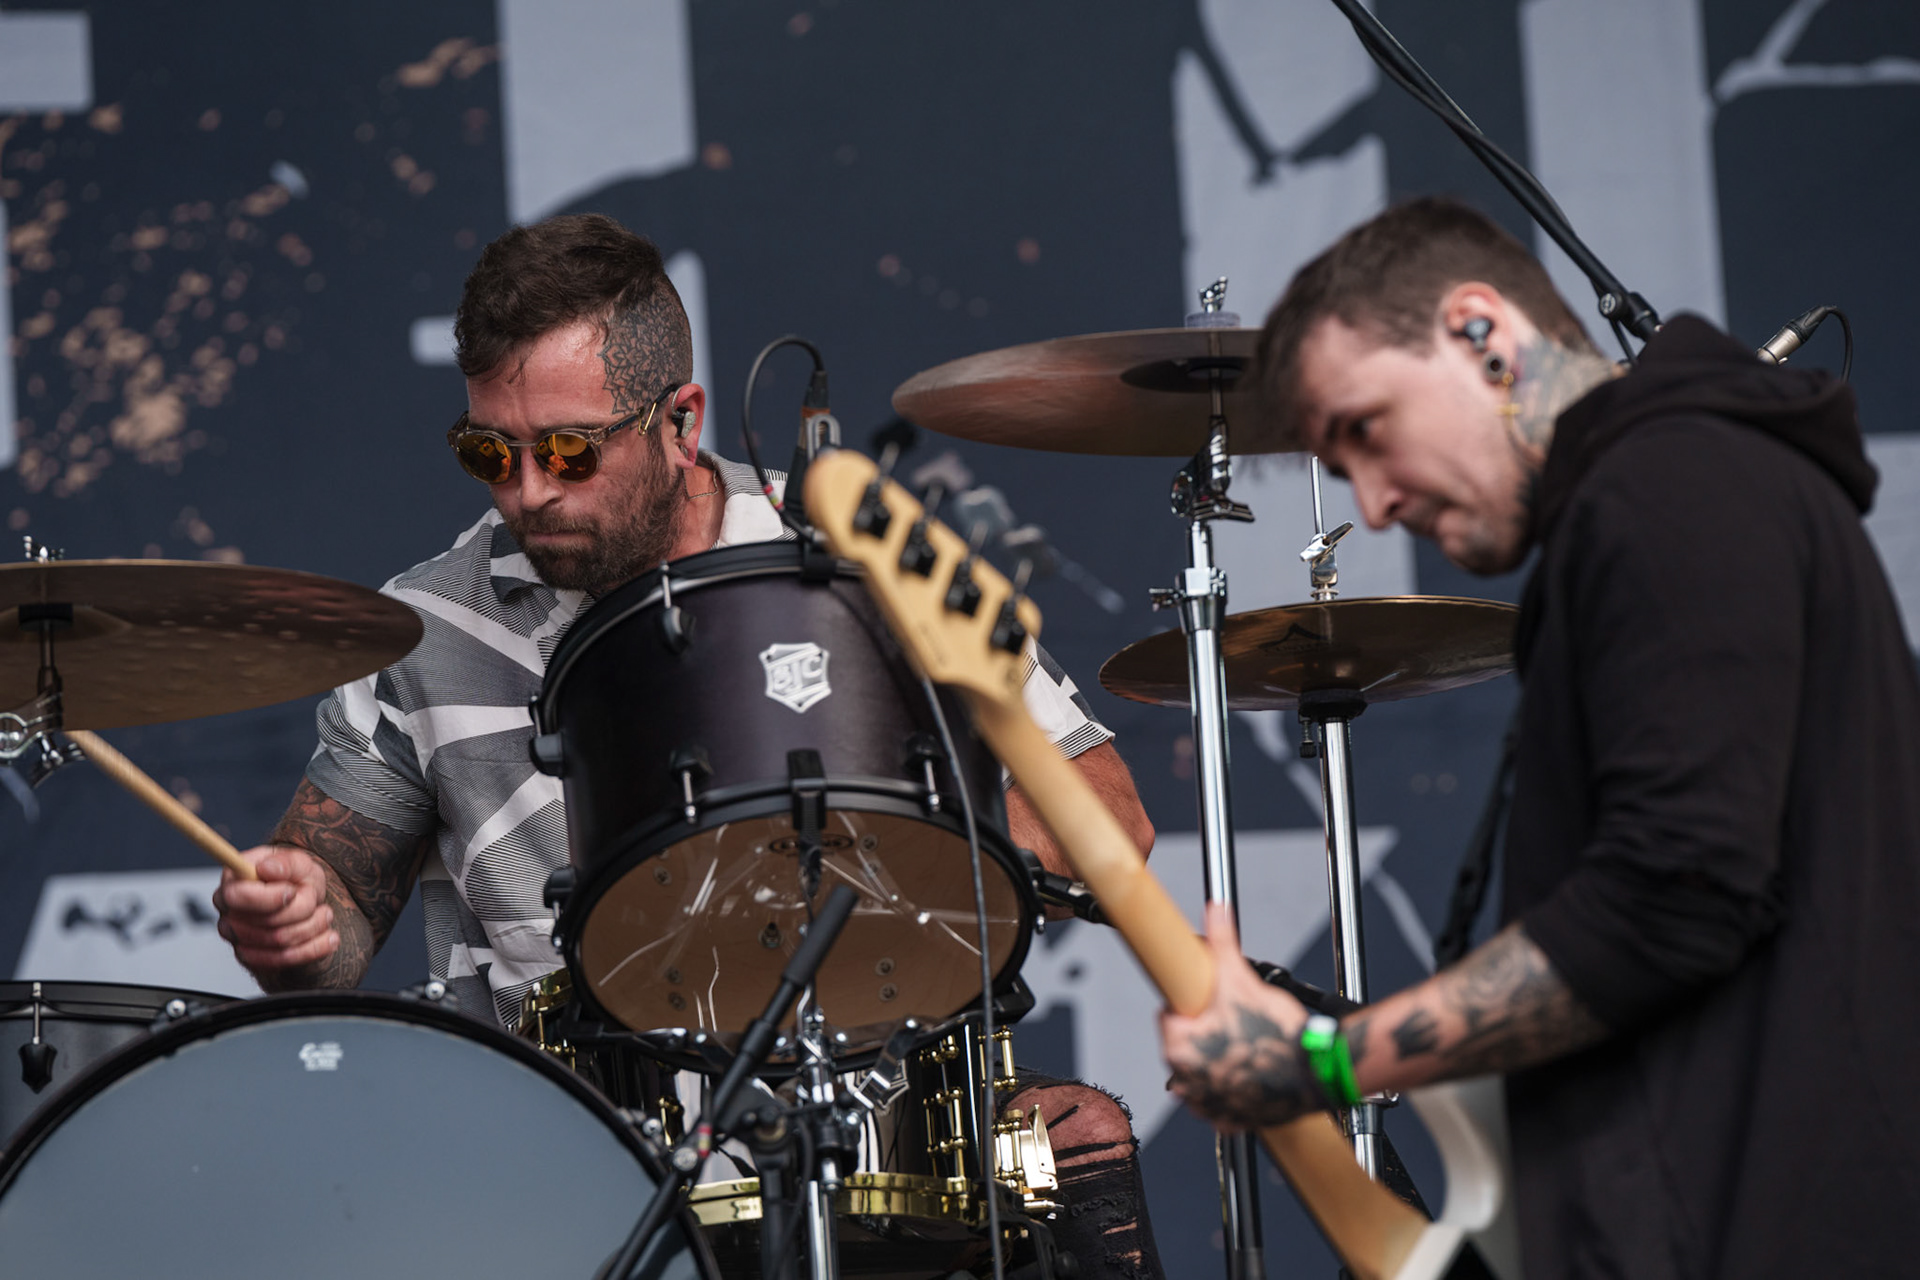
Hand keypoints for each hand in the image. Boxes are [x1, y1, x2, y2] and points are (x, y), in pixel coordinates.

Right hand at [213, 846, 340, 970]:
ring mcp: (238, 938)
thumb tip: (267, 868)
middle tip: (316, 900)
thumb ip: (286, 862)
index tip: (293, 891)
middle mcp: (228, 912)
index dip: (268, 898)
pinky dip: (314, 948)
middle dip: (300, 911)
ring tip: (326, 914)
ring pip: (278, 942)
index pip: (237, 897)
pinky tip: (330, 938)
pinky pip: (284, 961)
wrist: (304, 902)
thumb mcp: (300, 862)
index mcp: (232, 882)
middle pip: (263, 923)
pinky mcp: (253, 958)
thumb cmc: (297, 879)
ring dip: (312, 927)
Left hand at [1159, 903, 1324, 1129]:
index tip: (1203, 999)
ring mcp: (1207, 1104)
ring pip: (1201, 1073)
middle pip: (1184, 1044)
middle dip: (1204, 1030)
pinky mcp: (1229, 1120)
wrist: (1315, 1074)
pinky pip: (1220, 1101)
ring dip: (1215, 1060)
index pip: (1167, 1015)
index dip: (1187, 1002)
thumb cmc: (1277, 1035)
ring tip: (1242, 1043)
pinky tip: (1247, 1071)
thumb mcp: (1242, 980)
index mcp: (1179, 1047)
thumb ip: (1222, 942)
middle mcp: (1187, 1081)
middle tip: (1231, 1018)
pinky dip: (1230, 1088)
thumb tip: (1215, 911)